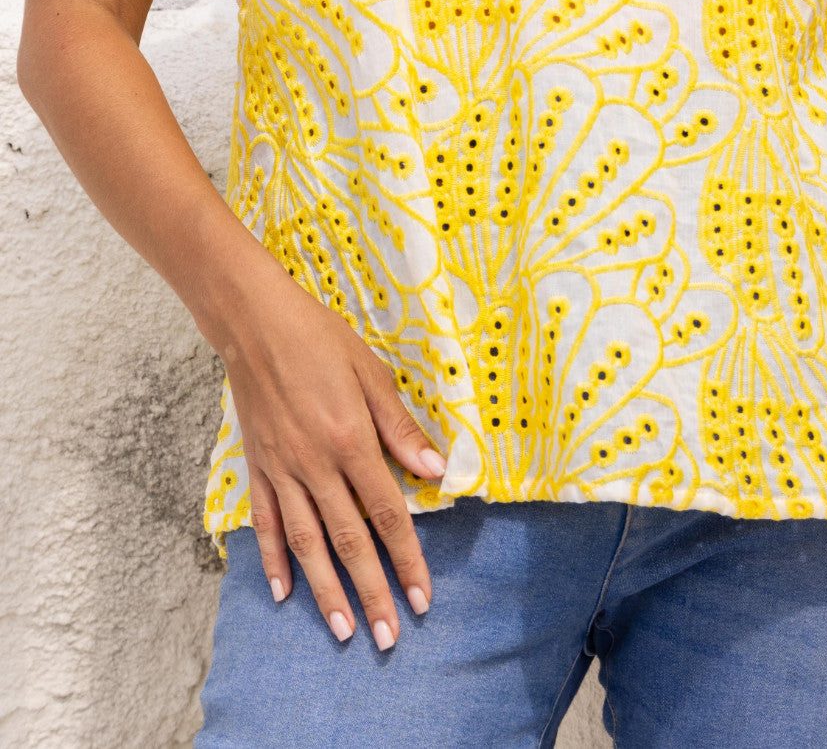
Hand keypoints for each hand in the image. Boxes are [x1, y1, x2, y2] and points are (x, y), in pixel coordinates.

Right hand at [216, 263, 448, 652]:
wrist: (255, 323)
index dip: (407, 559)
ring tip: (343, 630)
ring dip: (326, 591)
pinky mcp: (257, 466)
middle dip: (372, 592)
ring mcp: (282, 469)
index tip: (422, 597)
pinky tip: (284, 592)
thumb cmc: (320, 340)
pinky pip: (266, 523)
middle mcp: (315, 465)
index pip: (387, 514)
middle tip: (388, 637)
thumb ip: (400, 427)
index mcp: (351, 441)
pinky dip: (274, 560)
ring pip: (306, 543)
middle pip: (349, 541)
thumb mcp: (371, 373)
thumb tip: (436, 469)